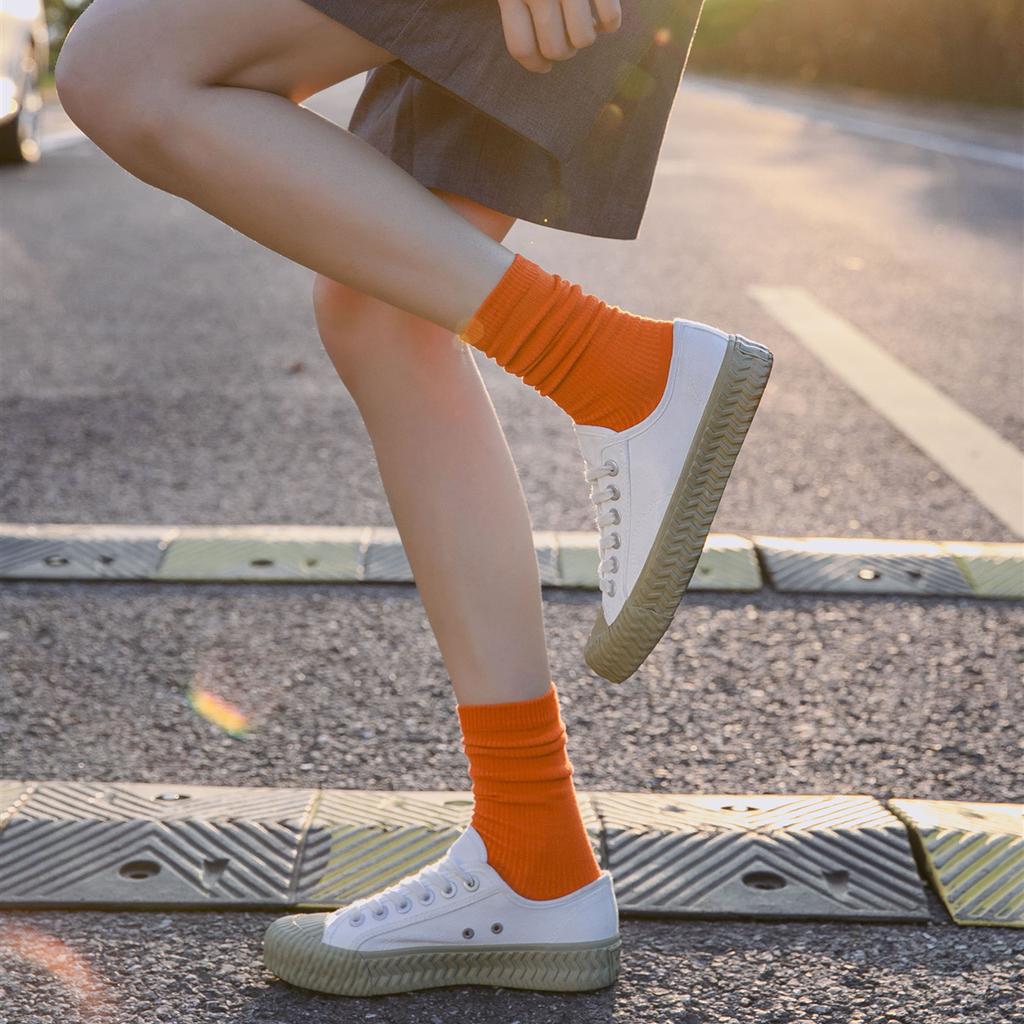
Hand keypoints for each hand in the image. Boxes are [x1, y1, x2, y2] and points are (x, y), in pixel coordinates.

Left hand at [497, 0, 621, 73]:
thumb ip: (516, 7)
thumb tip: (528, 53)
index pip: (522, 48)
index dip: (535, 64)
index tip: (544, 66)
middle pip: (555, 49)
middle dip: (563, 50)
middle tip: (566, 38)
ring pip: (583, 39)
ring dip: (585, 36)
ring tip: (584, 22)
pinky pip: (610, 19)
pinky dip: (610, 23)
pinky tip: (603, 14)